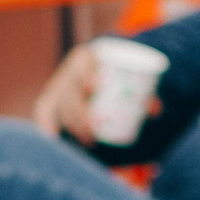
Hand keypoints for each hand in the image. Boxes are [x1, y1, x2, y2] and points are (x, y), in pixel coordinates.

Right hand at [30, 44, 157, 144]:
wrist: (93, 76)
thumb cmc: (113, 78)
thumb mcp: (126, 81)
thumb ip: (142, 93)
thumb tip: (155, 109)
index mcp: (84, 59)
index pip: (82, 65)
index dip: (86, 74)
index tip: (95, 87)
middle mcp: (67, 73)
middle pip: (70, 91)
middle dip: (80, 111)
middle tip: (95, 127)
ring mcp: (57, 88)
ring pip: (59, 106)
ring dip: (73, 124)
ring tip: (89, 140)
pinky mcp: (50, 103)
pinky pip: (43, 113)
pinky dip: (45, 125)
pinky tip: (50, 138)